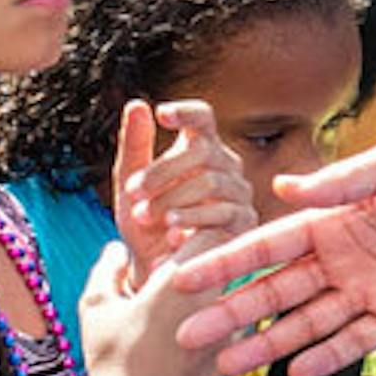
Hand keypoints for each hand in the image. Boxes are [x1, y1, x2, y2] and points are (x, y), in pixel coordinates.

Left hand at [111, 98, 252, 270]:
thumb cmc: (144, 224)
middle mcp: (225, 166)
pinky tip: (171, 233)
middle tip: (133, 193)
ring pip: (211, 181)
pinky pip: (222, 212)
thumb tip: (137, 104)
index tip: (162, 114)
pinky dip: (192, 220)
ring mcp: (239, 193)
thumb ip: (134, 146)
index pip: (202, 118)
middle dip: (163, 171)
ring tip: (144, 217)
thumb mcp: (130, 184)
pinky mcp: (245, 222)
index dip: (187, 112)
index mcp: (199, 148)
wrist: (156, 270)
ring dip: (172, 199)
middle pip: (203, 151)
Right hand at [169, 141, 375, 375]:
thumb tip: (283, 189)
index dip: (228, 264)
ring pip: (306, 322)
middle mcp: (342, 259)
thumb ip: (343, 182)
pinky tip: (293, 370)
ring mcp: (369, 292)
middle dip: (231, 311)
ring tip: (225, 361)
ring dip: (267, 341)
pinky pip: (354, 341)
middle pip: (276, 290)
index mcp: (333, 221)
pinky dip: (325, 356)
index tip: (183, 277)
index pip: (269, 246)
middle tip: (185, 333)